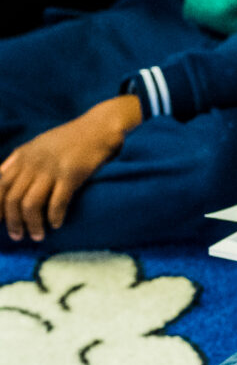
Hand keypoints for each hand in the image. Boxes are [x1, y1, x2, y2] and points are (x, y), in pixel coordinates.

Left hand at [0, 96, 142, 241]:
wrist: (98, 128)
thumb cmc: (69, 138)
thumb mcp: (37, 144)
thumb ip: (18, 160)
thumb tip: (0, 175)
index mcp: (22, 156)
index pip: (0, 186)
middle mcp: (33, 163)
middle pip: (13, 199)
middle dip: (13, 222)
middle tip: (17, 237)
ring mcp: (52, 169)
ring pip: (31, 204)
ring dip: (32, 224)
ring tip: (37, 236)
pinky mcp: (71, 175)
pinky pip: (57, 202)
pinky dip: (54, 217)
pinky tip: (56, 224)